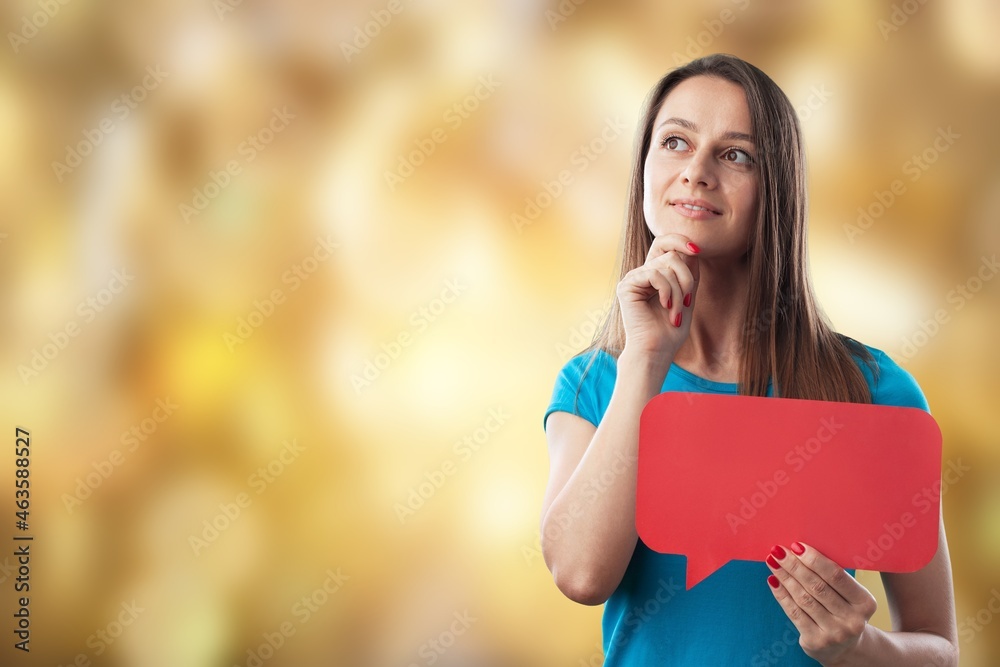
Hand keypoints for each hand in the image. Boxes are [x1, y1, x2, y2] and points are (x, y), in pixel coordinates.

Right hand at [616, 234, 699, 357]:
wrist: (657, 350)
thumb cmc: (671, 330)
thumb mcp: (687, 296)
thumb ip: (689, 274)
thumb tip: (693, 250)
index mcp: (654, 274)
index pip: (664, 244)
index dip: (680, 240)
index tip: (698, 250)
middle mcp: (642, 274)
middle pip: (670, 253)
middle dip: (687, 276)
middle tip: (688, 299)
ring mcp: (633, 279)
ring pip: (667, 265)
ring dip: (679, 291)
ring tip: (676, 311)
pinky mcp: (627, 285)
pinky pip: (656, 274)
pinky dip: (668, 291)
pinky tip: (666, 306)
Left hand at [765, 541, 877, 665]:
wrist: (845, 649)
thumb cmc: (843, 611)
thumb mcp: (850, 596)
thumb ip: (832, 577)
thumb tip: (800, 550)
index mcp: (865, 603)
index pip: (836, 576)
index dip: (815, 560)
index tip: (796, 546)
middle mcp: (852, 620)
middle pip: (817, 586)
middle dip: (795, 566)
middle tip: (778, 551)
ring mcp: (834, 633)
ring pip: (803, 598)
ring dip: (785, 577)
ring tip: (773, 562)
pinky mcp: (816, 642)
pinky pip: (794, 613)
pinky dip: (781, 594)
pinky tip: (773, 581)